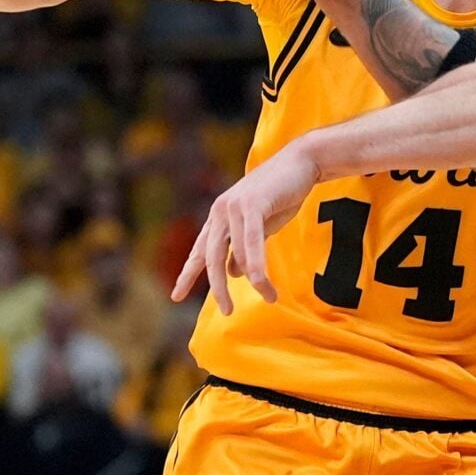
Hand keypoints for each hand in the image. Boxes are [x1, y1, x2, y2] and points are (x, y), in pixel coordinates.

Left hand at [172, 143, 316, 312]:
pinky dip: (257, 265)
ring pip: (234, 253)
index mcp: (218, 217)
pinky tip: (262, 283)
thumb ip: (242, 248)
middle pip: (212, 258)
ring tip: (269, 297)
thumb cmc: (280, 195)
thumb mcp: (258, 227)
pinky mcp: (252, 204)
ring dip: (255, 280)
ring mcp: (233, 207)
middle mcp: (220, 212)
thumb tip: (233, 273)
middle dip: (217, 288)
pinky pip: (251, 242)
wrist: (300, 163)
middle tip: (227, 311)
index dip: (187, 275)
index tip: (176, 296)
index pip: (199, 251)